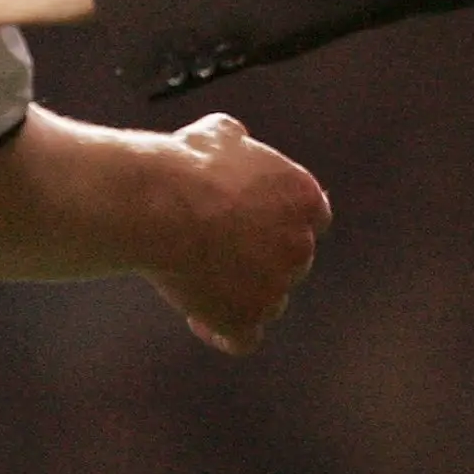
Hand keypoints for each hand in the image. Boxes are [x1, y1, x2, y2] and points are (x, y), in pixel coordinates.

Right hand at [143, 113, 331, 354]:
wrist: (160, 204)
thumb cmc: (186, 165)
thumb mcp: (218, 133)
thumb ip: (239, 144)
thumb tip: (235, 140)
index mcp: (304, 197)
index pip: (313, 218)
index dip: (283, 223)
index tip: (258, 224)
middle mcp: (300, 246)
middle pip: (289, 262)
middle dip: (260, 258)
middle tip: (217, 250)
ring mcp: (276, 287)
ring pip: (269, 301)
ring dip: (243, 295)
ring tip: (202, 281)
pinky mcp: (246, 319)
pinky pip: (243, 339)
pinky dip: (224, 333)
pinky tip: (202, 321)